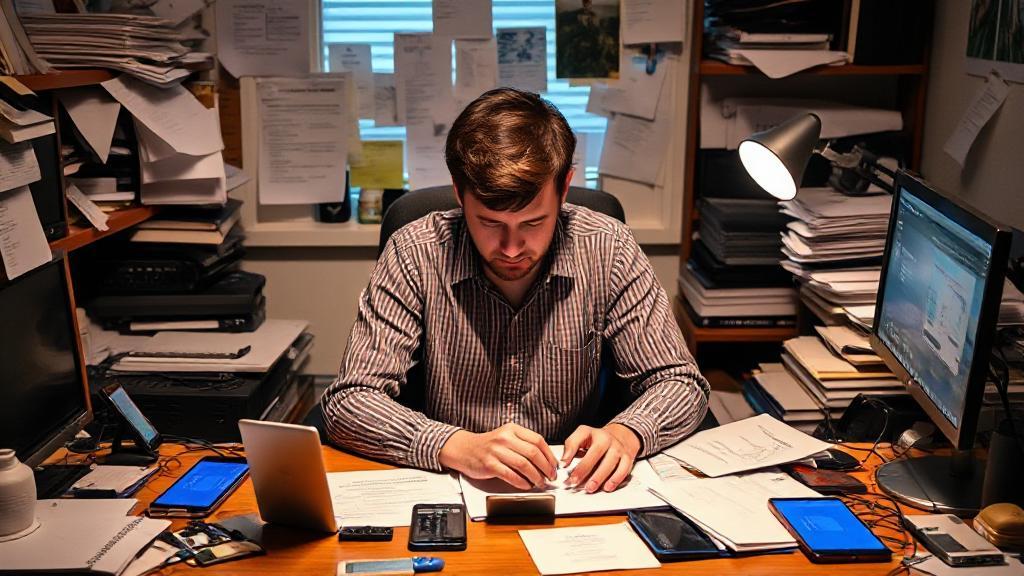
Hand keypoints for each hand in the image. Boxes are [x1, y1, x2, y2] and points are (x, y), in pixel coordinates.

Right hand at [438, 423, 557, 490]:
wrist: (464, 449)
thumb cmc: (488, 446)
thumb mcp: (506, 437)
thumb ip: (523, 445)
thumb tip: (545, 461)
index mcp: (512, 429)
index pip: (537, 441)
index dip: (549, 455)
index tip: (554, 466)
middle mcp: (505, 438)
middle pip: (533, 453)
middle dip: (546, 467)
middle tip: (551, 477)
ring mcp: (496, 451)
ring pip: (523, 465)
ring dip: (535, 477)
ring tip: (540, 483)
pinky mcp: (489, 464)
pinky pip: (510, 475)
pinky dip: (521, 482)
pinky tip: (526, 485)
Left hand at [561, 423, 640, 492]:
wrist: (621, 436)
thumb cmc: (597, 439)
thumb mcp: (582, 436)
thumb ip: (570, 447)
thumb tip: (563, 463)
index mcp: (592, 432)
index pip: (578, 440)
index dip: (570, 452)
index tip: (563, 465)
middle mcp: (606, 439)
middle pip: (595, 453)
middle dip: (584, 469)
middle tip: (574, 481)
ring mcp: (618, 448)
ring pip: (610, 462)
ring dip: (599, 477)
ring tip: (590, 488)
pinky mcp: (627, 457)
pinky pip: (623, 469)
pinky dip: (615, 479)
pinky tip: (607, 487)